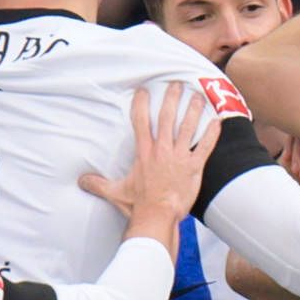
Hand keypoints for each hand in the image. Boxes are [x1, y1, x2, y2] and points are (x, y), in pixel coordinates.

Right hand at [81, 84, 218, 228]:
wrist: (158, 216)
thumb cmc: (138, 205)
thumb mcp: (115, 192)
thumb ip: (98, 184)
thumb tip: (81, 181)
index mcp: (144, 153)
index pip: (141, 121)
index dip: (141, 103)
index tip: (143, 91)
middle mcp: (162, 150)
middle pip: (167, 117)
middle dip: (172, 98)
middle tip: (177, 84)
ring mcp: (179, 157)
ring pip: (187, 127)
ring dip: (193, 110)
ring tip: (198, 97)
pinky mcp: (194, 167)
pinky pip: (205, 146)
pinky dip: (212, 133)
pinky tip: (218, 121)